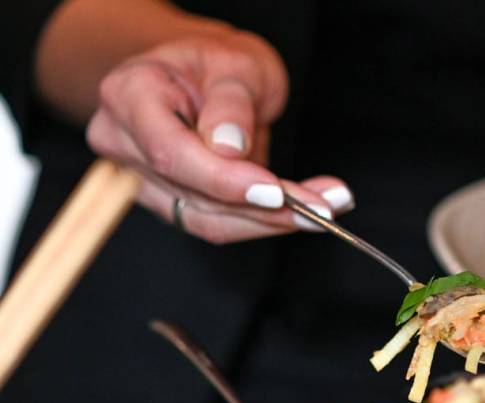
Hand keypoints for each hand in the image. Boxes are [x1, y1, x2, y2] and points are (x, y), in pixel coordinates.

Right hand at [87, 32, 353, 242]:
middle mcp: (125, 141)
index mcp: (130, 95)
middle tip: (326, 205)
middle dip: (265, 208)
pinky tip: (305, 211)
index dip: (224, 179)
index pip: (171, 153)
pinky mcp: (171, 201)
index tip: (275, 192)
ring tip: (326, 206)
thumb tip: (229, 147)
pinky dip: (264, 221)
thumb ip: (232, 102)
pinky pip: (218, 222)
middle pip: (193, 193)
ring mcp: (143, 177)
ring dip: (272, 221)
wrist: (206, 76)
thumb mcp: (236, 64)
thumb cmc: (218, 64)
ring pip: (208, 219)